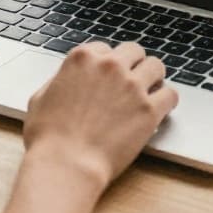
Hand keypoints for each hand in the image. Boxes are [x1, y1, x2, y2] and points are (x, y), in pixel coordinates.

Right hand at [22, 41, 177, 189]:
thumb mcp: (40, 97)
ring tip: (150, 90)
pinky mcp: (149, 110)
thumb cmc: (48, 137)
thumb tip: (67, 79)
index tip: (110, 75)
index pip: (105, 48)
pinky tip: (162, 108)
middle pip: (134, 51)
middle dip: (133, 64)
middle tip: (132, 80)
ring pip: (157, 66)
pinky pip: (171, 94)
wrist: (66, 164)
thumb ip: (59, 80)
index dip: (108, 62)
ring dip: (153, 77)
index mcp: (83, 58)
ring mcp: (132, 86)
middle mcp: (110, 66)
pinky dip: (167, 100)